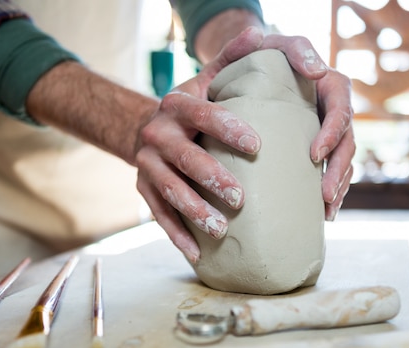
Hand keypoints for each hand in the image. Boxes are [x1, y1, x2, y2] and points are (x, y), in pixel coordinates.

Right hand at [135, 27, 265, 262]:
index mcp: (177, 105)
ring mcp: (146, 165)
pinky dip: (177, 235)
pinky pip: (159, 215)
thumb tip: (265, 34)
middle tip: (241, 198)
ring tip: (220, 228)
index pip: (201, 113)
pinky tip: (197, 253)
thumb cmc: (195, 108)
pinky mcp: (143, 190)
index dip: (227, 127)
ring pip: (169, 191)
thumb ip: (235, 56)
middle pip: (184, 158)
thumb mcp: (210, 77)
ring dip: (194, 211)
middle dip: (212, 178)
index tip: (256, 144)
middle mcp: (157, 134)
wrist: (150, 128)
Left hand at [260, 34, 355, 220]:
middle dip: (339, 172)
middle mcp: (336, 111)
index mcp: (334, 88)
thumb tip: (318, 70)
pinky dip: (331, 192)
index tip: (314, 155)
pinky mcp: (319, 147)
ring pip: (343, 163)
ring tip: (327, 211)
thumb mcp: (283, 44)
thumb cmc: (270, 54)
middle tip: (325, 196)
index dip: (331, 136)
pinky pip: (332, 171)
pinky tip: (323, 213)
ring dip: (339, 188)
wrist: (258, 67)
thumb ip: (299, 50)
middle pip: (347, 145)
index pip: (340, 113)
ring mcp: (329, 131)